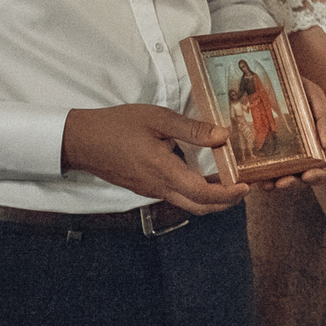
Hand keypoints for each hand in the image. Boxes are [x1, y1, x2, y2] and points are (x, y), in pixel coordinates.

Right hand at [61, 103, 249, 213]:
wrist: (80, 140)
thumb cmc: (116, 126)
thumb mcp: (157, 119)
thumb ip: (192, 129)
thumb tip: (223, 135)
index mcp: (163, 171)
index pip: (202, 194)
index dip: (227, 195)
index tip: (246, 187)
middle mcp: (158, 187)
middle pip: (198, 206)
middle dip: (225, 203)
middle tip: (243, 188)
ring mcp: (150, 190)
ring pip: (187, 203)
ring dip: (210, 198)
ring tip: (229, 180)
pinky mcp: (144, 187)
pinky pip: (175, 195)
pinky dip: (194, 192)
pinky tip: (203, 174)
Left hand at [248, 79, 325, 192]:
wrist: (274, 79)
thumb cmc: (302, 89)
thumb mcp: (316, 98)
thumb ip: (324, 118)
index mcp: (318, 144)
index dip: (320, 176)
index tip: (308, 176)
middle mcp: (301, 154)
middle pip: (301, 178)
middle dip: (292, 183)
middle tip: (281, 183)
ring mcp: (281, 154)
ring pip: (280, 178)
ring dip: (273, 184)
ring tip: (264, 183)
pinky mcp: (261, 151)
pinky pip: (259, 169)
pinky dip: (256, 176)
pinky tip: (250, 176)